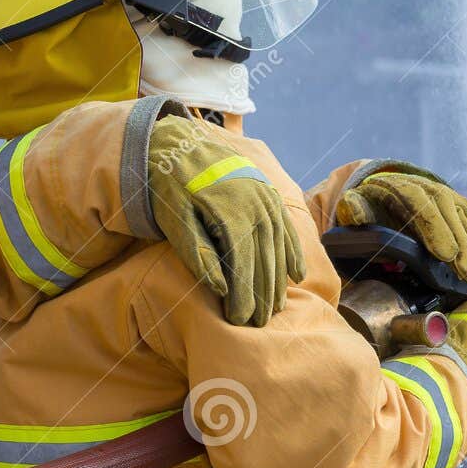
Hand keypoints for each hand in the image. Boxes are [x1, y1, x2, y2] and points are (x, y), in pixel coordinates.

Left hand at [147, 116, 305, 326]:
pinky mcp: (269, 194)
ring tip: (275, 308)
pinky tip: (296, 275)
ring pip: (278, 247)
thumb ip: (198, 254)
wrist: (179, 141)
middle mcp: (258, 206)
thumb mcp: (174, 220)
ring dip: (278, 281)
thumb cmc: (170, 186)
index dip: (243, 298)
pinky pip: (286, 228)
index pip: (244, 267)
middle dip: (262, 296)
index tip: (238, 322)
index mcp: (233, 214)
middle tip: (258, 325)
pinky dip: (292, 253)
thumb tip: (222, 290)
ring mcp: (267, 198)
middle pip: (265, 261)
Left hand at [336, 168, 466, 285]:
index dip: (435, 228)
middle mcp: (429, 189)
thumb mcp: (356, 206)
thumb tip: (355, 211)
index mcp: (402, 187)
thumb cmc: (369, 206)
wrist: (385, 190)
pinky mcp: (459, 209)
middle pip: (449, 213)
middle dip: (462, 243)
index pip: (420, 203)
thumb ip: (354, 210)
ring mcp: (448, 197)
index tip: (445, 254)